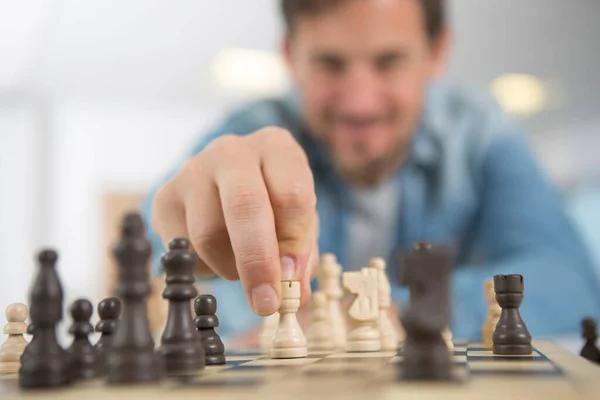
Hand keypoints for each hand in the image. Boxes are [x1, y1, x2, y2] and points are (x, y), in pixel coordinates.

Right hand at [152, 127, 318, 315]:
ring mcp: (192, 170)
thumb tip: (292, 294)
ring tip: (241, 266)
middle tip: (265, 303)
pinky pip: (183, 248)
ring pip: (208, 234)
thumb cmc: (272, 204)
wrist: (226, 185)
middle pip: (244, 205)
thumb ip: (300, 255)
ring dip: (230, 268)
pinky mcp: (164, 197)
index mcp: (275, 147)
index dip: (294, 243)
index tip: (292, 281)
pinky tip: (216, 254)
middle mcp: (232, 151)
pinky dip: (204, 267)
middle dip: (257, 262)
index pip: (291, 194)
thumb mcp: (298, 222)